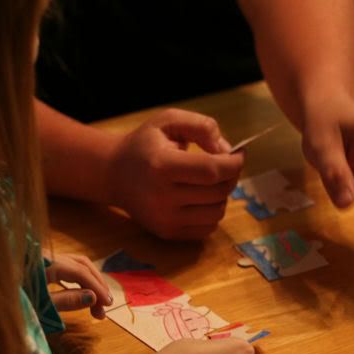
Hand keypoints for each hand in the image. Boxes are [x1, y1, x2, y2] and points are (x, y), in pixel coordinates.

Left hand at [45, 253, 111, 319]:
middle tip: (106, 305)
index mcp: (46, 263)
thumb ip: (65, 300)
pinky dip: (79, 279)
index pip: (80, 272)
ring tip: (98, 301)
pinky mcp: (43, 263)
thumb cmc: (6, 306)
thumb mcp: (40, 306)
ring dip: (91, 281)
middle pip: (81, 265)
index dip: (97, 287)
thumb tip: (92, 297)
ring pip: (76, 265)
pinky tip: (84, 292)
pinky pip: (67, 268)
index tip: (108, 304)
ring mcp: (45, 257)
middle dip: (97, 284)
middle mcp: (47, 255)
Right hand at [106, 108, 243, 239]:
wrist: (113, 174)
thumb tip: (226, 150)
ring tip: (211, 182)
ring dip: (222, 196)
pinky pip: (207, 228)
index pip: (212, 171)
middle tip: (226, 165)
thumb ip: (201, 126)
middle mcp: (162, 197)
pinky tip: (202, 198)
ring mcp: (165, 219)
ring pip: (217, 212)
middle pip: (217, 192)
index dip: (233, 163)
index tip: (239, 154)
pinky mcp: (167, 233)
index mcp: (161, 166)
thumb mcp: (168, 121)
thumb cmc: (143, 145)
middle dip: (230, 176)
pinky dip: (212, 212)